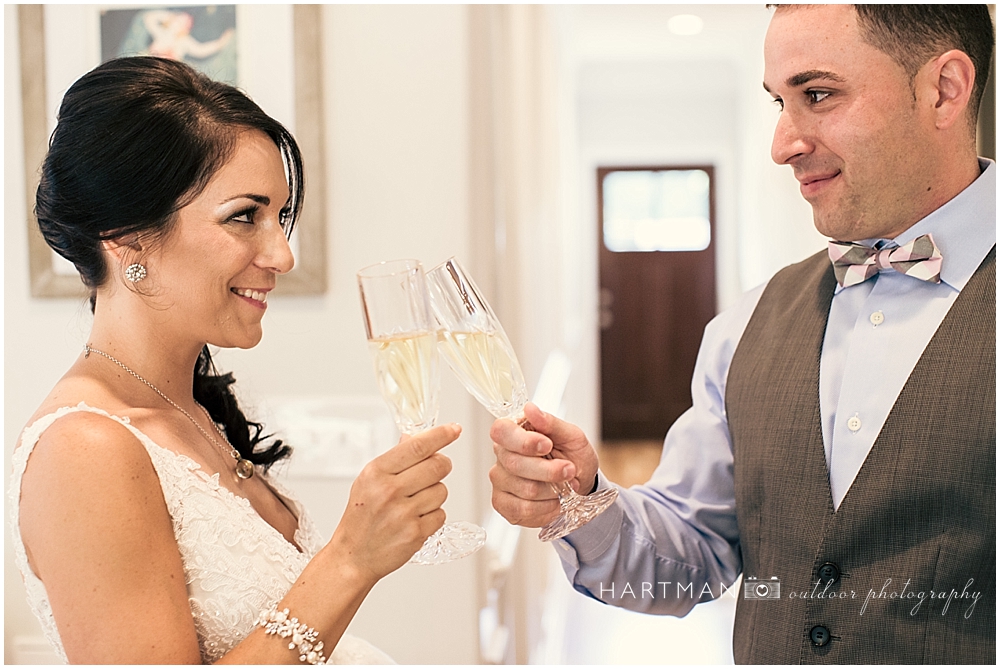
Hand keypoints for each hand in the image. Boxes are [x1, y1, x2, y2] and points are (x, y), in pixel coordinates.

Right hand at [329, 423, 458, 580]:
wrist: (354, 556)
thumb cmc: (361, 518)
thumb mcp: (368, 481)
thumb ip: (394, 459)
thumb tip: (414, 438)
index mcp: (376, 473)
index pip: (417, 447)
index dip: (440, 435)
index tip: (453, 429)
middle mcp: (389, 491)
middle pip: (437, 466)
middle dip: (441, 466)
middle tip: (434, 470)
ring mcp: (403, 513)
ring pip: (442, 490)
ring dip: (435, 494)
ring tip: (415, 502)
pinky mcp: (416, 533)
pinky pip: (441, 514)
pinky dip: (433, 516)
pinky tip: (415, 519)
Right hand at [489, 402, 598, 527]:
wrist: (579, 485)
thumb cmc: (573, 456)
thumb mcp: (572, 436)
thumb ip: (551, 423)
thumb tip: (530, 409)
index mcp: (513, 432)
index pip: (501, 431)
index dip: (523, 441)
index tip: (547, 445)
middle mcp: (501, 455)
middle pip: (515, 464)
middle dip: (550, 470)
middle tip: (570, 470)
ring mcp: (500, 481)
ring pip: (524, 489)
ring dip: (553, 490)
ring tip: (564, 486)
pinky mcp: (503, 504)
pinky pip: (522, 510)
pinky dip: (546, 508)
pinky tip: (554, 501)